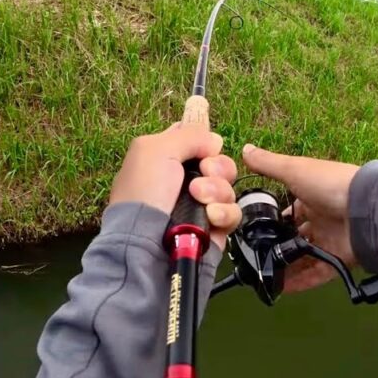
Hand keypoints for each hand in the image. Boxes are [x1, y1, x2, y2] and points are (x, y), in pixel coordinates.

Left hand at [111, 123, 241, 250]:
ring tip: (199, 197)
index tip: (203, 146)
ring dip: (217, 189)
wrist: (145, 242)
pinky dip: (224, 212)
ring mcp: (201, 206)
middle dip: (216, 166)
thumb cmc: (145, 191)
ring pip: (228, 187)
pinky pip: (233, 212)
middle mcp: (185, 181)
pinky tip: (210, 216)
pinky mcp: (214, 228)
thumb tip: (215, 141)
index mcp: (166, 159)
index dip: (203, 140)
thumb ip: (188, 135)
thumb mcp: (155, 149)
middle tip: (204, 172)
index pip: (194, 141)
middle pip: (219, 163)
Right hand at [242, 144, 359, 292]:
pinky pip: (318, 273)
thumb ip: (269, 164)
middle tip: (257, 258)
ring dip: (287, 267)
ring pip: (305, 257)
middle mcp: (322, 219)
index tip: (256, 232)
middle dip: (279, 247)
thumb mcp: (294, 170)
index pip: (291, 211)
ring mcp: (331, 240)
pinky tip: (283, 289)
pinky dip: (302, 282)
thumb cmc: (328, 185)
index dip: (275, 221)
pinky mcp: (339, 259)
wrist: (366, 208)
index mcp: (312, 197)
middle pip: (297, 237)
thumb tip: (245, 150)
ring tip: (265, 277)